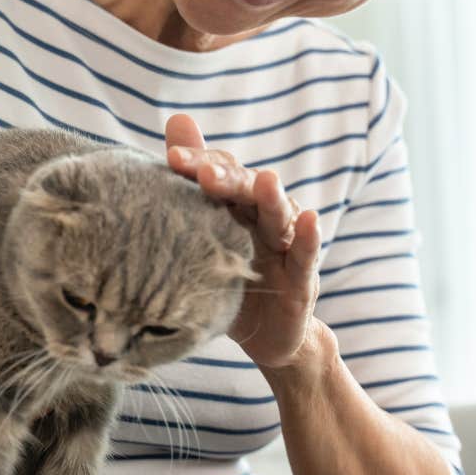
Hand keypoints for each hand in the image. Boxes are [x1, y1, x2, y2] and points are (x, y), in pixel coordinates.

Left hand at [165, 114, 324, 371]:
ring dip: (272, 198)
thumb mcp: (201, 241)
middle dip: (227, 178)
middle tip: (205, 172)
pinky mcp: (301, 279)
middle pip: (246, 189)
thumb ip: (186, 195)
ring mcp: (283, 245)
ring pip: (278, 215)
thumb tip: (166, 139)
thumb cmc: (227, 281)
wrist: (266, 335)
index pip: (219, 172)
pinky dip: (308, 237)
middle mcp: (261, 217)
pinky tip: (309, 219)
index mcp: (233, 205)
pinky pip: (305, 255)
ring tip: (266, 181)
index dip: (199, 162)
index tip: (173, 158)